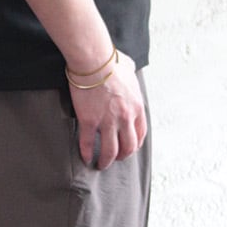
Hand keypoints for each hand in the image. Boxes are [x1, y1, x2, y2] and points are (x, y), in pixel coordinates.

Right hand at [69, 51, 146, 169]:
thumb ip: (131, 75)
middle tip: (115, 159)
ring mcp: (107, 121)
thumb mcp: (130, 69)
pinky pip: (88, 143)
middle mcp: (125, 118)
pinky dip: (86, 153)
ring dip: (106, 161)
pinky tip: (85, 158)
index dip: (134, 145)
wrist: (94, 61)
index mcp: (137, 107)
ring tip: (100, 165)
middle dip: (122, 156)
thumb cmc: (110, 62)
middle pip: (128, 147)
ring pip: (110, 151)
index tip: (129, 148)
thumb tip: (128, 69)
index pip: (140, 134)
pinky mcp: (90, 121)